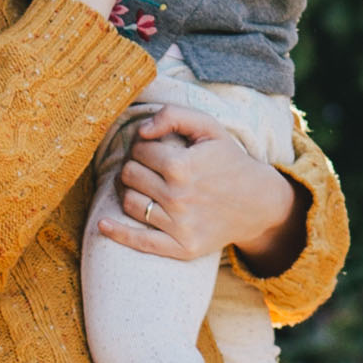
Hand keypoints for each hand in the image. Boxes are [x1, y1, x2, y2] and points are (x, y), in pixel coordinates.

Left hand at [97, 104, 305, 271]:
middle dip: (135, 167)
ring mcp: (180, 226)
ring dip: (131, 192)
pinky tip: (102, 225)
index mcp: (182, 167)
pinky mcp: (182, 247)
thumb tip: (140, 130)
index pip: (138, 150)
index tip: (157, 149)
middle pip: (129, 175)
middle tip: (150, 168)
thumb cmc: (229, 161)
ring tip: (146, 186)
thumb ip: (173, 115)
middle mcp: (178, 197)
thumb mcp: (209, 128)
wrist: (260, 203)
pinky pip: (140, 242)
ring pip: (128, 203)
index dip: (145, 146)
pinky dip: (117, 234)